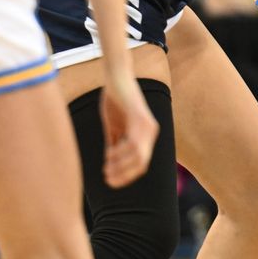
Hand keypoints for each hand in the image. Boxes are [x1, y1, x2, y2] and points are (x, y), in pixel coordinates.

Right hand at [99, 71, 159, 187]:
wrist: (116, 76)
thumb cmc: (114, 100)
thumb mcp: (114, 127)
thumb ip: (114, 144)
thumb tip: (110, 165)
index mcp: (146, 134)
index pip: (141, 164)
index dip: (127, 176)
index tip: (111, 181)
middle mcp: (151, 131)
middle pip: (142, 164)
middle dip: (124, 175)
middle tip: (107, 178)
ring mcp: (147, 124)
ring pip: (138, 156)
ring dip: (121, 166)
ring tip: (106, 168)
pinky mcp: (140, 117)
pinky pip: (133, 142)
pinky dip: (121, 151)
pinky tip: (109, 154)